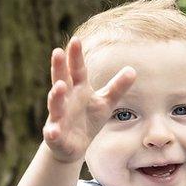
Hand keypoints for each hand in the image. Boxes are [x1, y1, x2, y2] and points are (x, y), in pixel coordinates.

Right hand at [43, 38, 135, 162]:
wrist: (73, 146)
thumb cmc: (89, 119)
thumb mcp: (105, 102)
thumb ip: (117, 87)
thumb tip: (133, 70)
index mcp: (78, 89)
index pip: (77, 70)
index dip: (75, 56)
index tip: (76, 40)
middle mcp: (65, 99)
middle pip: (61, 80)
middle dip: (59, 67)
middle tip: (57, 52)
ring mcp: (58, 117)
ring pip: (55, 105)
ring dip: (56, 96)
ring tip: (58, 87)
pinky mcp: (55, 135)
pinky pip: (53, 133)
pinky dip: (52, 132)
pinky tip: (52, 131)